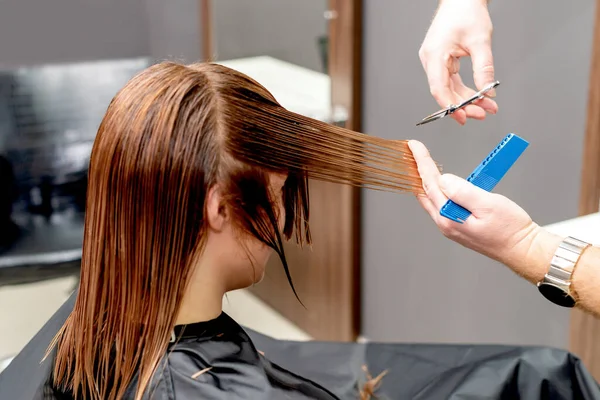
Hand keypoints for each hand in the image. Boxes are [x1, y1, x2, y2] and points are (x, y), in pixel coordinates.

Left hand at [408, 140, 539, 267]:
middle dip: (418, 169)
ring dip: (425, 179)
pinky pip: (441, 204)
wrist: (522, 249)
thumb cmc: (510, 229)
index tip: (415, 146)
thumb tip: (444, 180)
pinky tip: (437, 183)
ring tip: (420, 163)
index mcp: (450, 217)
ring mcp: (451, 226)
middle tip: (413, 151)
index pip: (430, 184)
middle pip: (424, 191)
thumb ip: (463, 192)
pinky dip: (436, 189)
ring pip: (431, 198)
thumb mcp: (488, 205)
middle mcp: (446, 223)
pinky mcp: (458, 225)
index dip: (422, 162)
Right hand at [419, 0, 497, 124]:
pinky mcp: (441, 61)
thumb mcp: (480, 41)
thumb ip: (483, 68)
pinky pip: (451, 81)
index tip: (465, 116)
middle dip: (464, 105)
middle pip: (444, 92)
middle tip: (482, 113)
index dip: (451, 105)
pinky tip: (477, 96)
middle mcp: (430, 60)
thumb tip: (487, 91)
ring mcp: (434, 61)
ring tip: (486, 106)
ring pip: (449, 88)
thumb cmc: (466, 12)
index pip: (438, 88)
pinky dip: (464, 90)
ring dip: (466, 99)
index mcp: (434, 54)